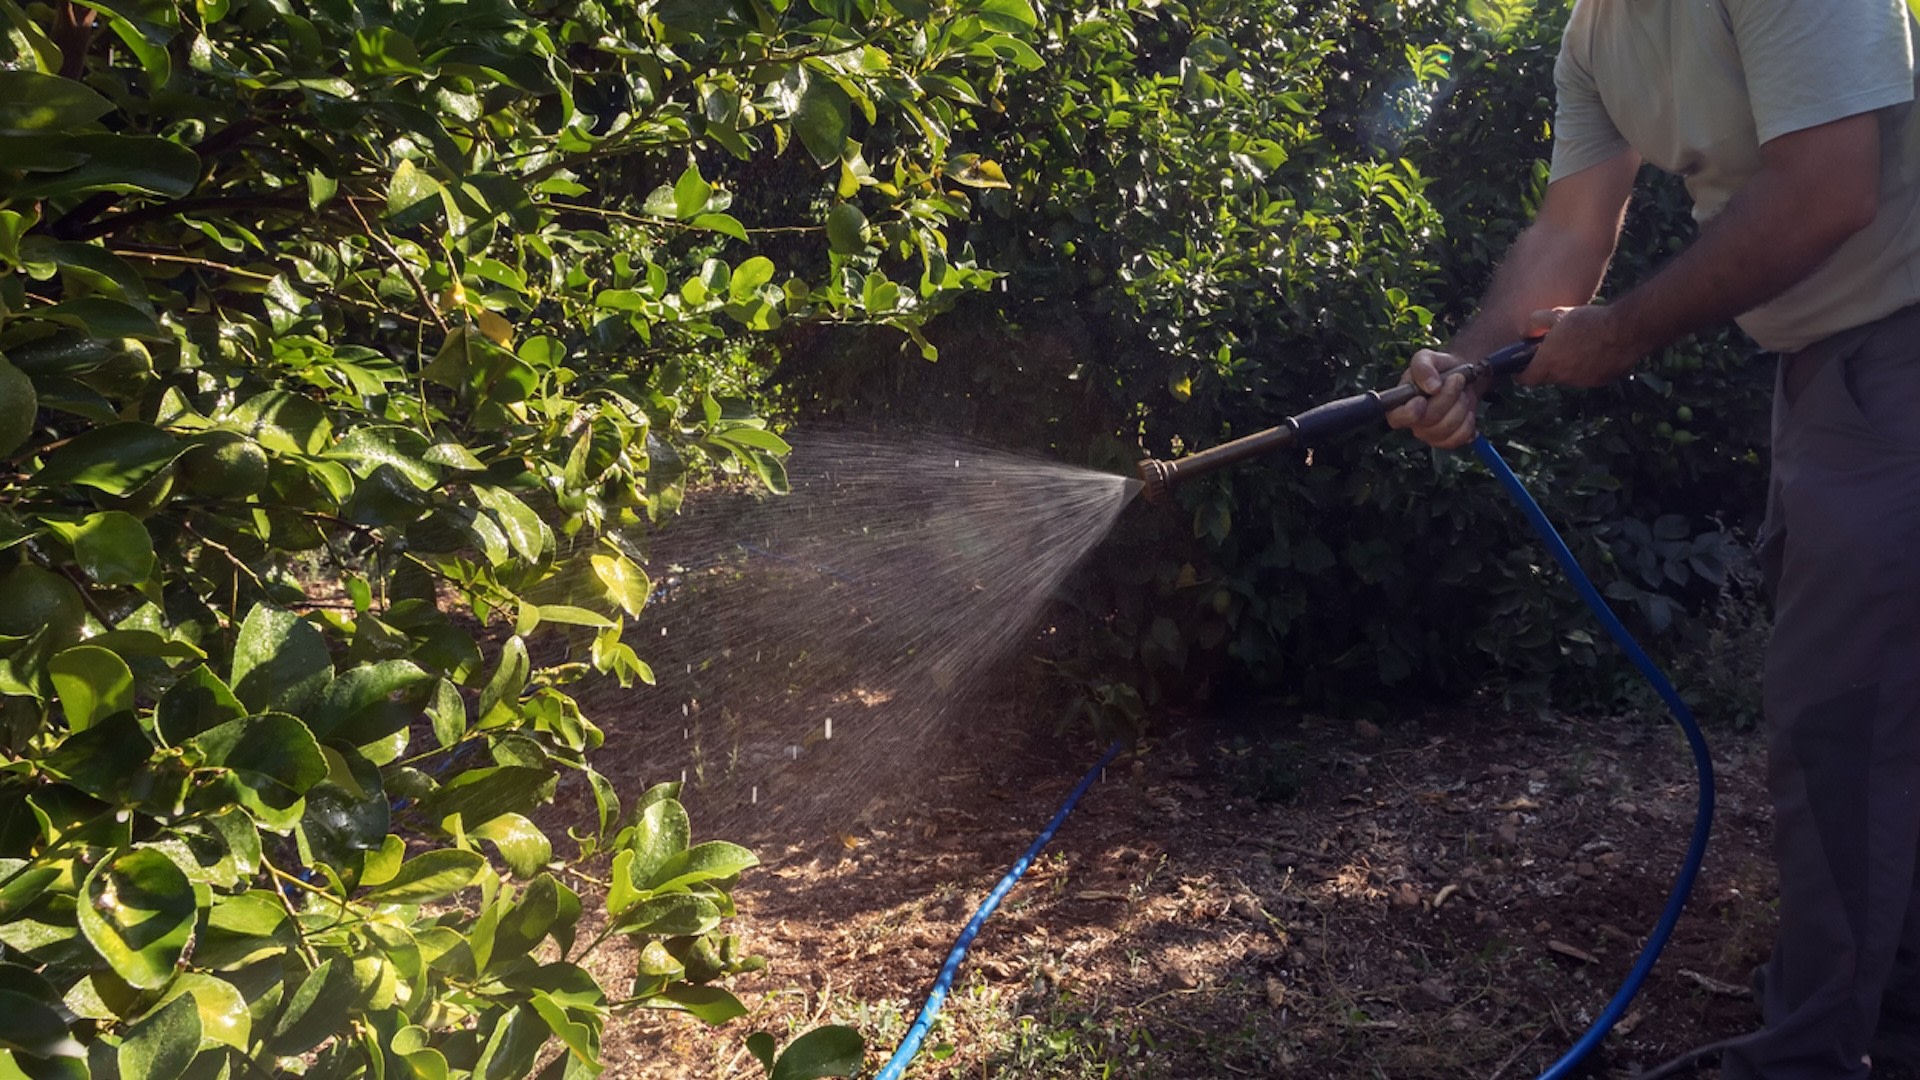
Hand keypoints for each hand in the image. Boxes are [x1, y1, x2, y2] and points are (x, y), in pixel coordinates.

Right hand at [1385, 349, 1481, 449]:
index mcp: (1400, 403)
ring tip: (1461, 393)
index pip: (1396, 418)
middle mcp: (1413, 423)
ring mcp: (1430, 434)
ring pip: (1448, 428)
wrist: (1461, 377)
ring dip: (1461, 406)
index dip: (1409, 413)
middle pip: (1430, 420)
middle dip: (1448, 396)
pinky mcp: (1447, 440)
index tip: (1422, 399)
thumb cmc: (1439, 368)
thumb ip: (1423, 367)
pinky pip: (1460, 437)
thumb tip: (1431, 386)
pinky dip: (1469, 421)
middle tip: (1457, 379)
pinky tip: (1466, 410)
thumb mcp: (1426, 357)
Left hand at [1516, 305, 1643, 387]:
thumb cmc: (1588, 321)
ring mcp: (1583, 382)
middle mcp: (1564, 377)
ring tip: (1578, 344)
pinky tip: (1596, 349)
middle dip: (1545, 366)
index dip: (1521, 373)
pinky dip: (1586, 367)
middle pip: (1547, 377)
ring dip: (1568, 366)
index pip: (1526, 379)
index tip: (1521, 366)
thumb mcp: (1556, 314)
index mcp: (1548, 363)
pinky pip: (1588, 376)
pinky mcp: (1601, 381)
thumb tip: (1527, 331)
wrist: (1626, 330)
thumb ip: (1536, 323)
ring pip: (1568, 377)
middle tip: (1551, 348)